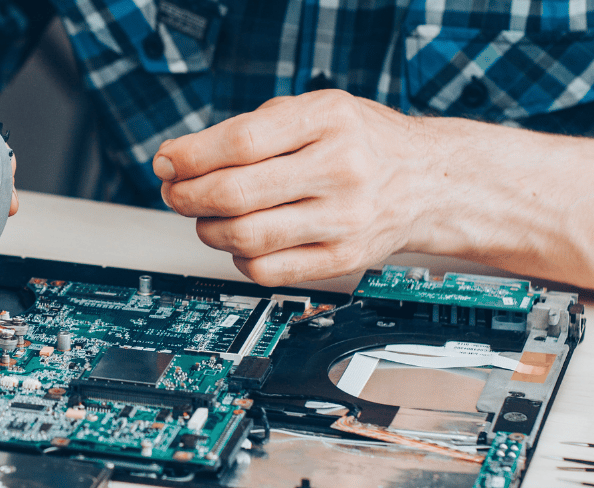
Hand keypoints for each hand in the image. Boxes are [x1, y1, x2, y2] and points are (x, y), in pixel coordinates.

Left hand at [153, 90, 441, 286]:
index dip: (190, 157)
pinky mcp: (343, 260)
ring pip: (245, 237)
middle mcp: (341, 169)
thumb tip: (176, 161)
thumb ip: (249, 129)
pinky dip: (238, 259)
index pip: (241, 142)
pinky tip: (240, 241)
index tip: (165, 163)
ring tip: (206, 217)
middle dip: (187, 196)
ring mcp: (345, 219)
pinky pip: (266, 271)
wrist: (427, 181)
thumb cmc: (357, 141)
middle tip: (174, 193)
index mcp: (328, 120)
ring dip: (207, 229)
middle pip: (235, 194)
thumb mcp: (313, 110)